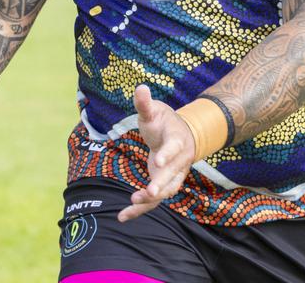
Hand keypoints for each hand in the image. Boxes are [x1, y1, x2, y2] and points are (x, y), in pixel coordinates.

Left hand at [118, 85, 195, 222]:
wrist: (182, 136)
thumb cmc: (165, 122)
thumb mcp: (155, 111)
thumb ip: (145, 104)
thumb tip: (140, 87)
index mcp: (177, 141)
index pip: (174, 148)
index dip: (167, 154)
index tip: (158, 160)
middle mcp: (178, 162)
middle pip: (172, 175)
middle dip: (161, 184)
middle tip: (149, 192)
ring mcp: (173, 176)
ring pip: (165, 192)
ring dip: (151, 199)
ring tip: (132, 202)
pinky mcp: (164, 185)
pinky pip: (154, 201)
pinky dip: (140, 210)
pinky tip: (122, 217)